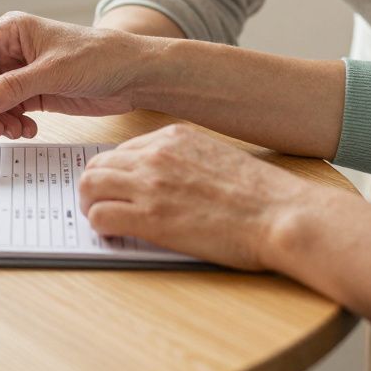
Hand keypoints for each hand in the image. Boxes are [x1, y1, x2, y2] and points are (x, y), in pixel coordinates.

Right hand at [0, 12, 160, 138]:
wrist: (134, 75)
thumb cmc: (100, 57)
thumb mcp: (53, 72)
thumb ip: (12, 88)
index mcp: (10, 31)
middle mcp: (11, 51)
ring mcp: (22, 73)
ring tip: (15, 131)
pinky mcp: (34, 92)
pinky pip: (8, 111)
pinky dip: (12, 124)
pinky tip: (28, 129)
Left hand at [78, 124, 312, 269]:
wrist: (280, 215)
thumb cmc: (261, 195)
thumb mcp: (217, 157)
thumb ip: (185, 162)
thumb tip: (164, 181)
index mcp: (173, 136)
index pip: (122, 149)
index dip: (114, 171)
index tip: (116, 187)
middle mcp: (156, 155)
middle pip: (99, 164)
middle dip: (94, 185)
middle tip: (99, 204)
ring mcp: (150, 184)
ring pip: (90, 186)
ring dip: (90, 204)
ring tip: (100, 219)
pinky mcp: (150, 217)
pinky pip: (101, 216)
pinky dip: (100, 226)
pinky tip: (112, 234)